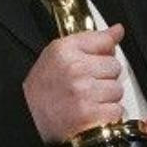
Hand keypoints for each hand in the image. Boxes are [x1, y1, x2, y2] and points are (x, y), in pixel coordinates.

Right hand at [24, 24, 124, 143]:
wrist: (29, 116)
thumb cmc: (43, 87)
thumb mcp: (59, 53)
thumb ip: (91, 40)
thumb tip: (117, 30)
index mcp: (65, 50)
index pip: (106, 43)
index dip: (100, 55)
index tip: (91, 63)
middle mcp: (75, 69)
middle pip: (115, 67)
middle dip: (104, 77)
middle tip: (85, 85)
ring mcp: (83, 93)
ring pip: (117, 90)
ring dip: (106, 97)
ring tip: (87, 99)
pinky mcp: (90, 115)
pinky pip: (117, 111)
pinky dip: (107, 115)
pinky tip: (91, 113)